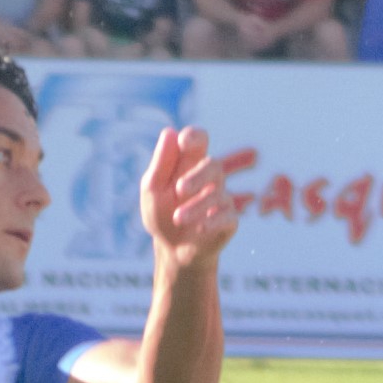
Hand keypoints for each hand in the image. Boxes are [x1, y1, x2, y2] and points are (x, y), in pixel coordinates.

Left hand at [135, 124, 252, 262]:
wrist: (173, 250)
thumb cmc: (161, 214)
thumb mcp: (153, 189)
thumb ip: (161, 162)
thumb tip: (170, 132)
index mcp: (189, 163)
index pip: (198, 140)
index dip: (194, 137)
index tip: (184, 143)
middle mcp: (209, 177)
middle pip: (213, 165)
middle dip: (198, 176)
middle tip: (180, 190)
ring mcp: (221, 197)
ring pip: (218, 193)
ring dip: (197, 206)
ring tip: (178, 218)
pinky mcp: (229, 220)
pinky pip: (228, 216)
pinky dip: (213, 220)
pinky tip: (200, 227)